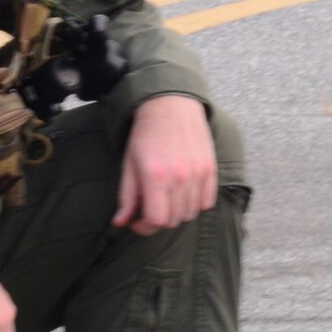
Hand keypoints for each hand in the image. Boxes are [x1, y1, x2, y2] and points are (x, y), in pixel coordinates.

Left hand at [114, 94, 216, 235]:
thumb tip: (121, 222)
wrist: (170, 104)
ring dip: (177, 213)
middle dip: (159, 220)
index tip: (138, 221)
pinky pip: (207, 202)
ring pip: (190, 213)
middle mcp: (180, 178)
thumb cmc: (146, 134)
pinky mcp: (210, 169)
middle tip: (150, 208)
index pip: (156, 220)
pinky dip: (195, 204)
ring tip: (167, 199)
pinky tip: (184, 193)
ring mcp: (198, 173)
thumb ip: (127, 196)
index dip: (144, 227)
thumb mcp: (129, 164)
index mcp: (155, 177)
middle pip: (173, 220)